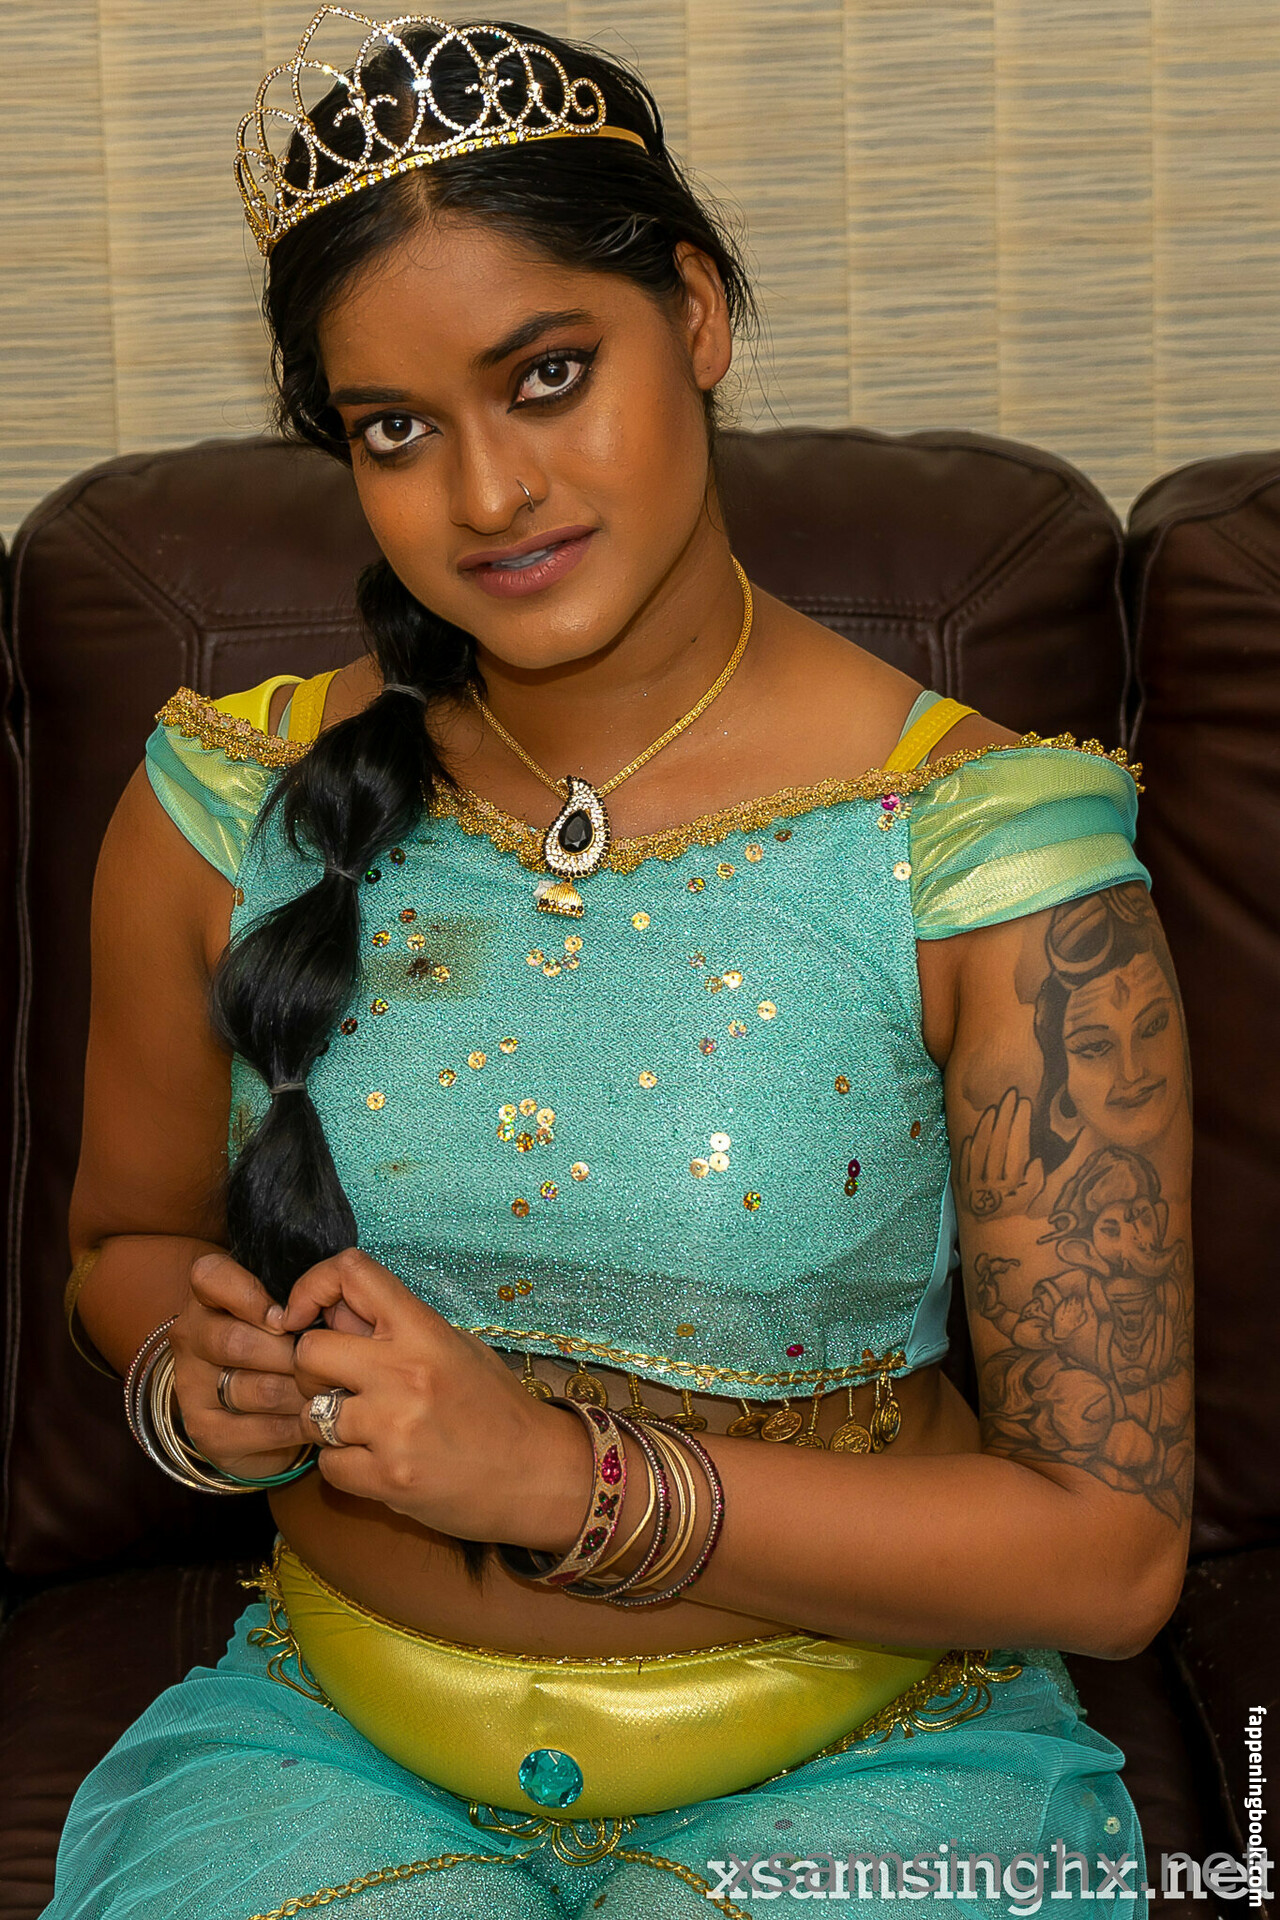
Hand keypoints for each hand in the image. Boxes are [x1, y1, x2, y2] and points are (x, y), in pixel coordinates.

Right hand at [168, 1252, 309, 1479]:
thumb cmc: (280, 1342)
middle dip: (291, 1354)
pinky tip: (317, 1419)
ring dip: (303, 1392)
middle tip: (325, 1360)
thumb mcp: (284, 1308)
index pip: (209, 1277)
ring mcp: (193, 1387)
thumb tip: (328, 1299)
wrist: (252, 1407)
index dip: (248, 1295)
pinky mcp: (206, 1432)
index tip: (286, 1316)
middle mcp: (191, 1338)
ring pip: (259, 1389)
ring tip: (330, 1390)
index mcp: (207, 1297)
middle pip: (237, 1342)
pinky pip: (264, 1430)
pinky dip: (299, 1425)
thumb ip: (297, 1296)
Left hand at [284, 1248, 589, 1548]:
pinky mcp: (388, 1479)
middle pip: (309, 1350)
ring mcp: (394, 1428)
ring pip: (310, 1414)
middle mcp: (405, 1372)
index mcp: (424, 1331)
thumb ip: (396, 1329)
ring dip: (326, 1424)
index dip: (313, 1286)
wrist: (536, 1474)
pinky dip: (342, 1465)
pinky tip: (374, 1462)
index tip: (304, 1315)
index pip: (351, 1273)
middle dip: (311, 1370)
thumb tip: (331, 1312)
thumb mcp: (456, 1347)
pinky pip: (327, 1464)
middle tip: (336, 1385)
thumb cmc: (496, 1407)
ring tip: (363, 1431)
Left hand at [958, 1089, 1045, 1219]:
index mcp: (1014, 1185)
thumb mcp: (1032, 1198)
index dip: (1021, 1123)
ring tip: (994, 1108)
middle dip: (1005, 1116)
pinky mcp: (961, 1187)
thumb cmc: (1015, 1207)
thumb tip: (1035, 1160)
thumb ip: (1035, 1180)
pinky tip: (971, 1132)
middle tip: (1011, 1095)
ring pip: (980, 1149)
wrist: (991, 1232)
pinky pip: (963, 1163)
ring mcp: (975, 1185)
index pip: (1017, 1146)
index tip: (1025, 1102)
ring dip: (986, 1126)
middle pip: (999, 1143)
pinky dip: (967, 1146)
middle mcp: (994, 1184)